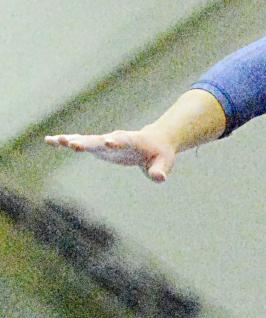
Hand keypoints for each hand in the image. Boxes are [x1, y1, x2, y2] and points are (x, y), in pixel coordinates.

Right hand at [44, 127, 176, 183]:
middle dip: (88, 142)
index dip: (117, 142)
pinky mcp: (98, 147)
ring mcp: (105, 142)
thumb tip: (160, 178)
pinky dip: (66, 141)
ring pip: (87, 139)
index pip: (125, 140)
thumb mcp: (164, 162)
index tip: (108, 142)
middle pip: (100, 140)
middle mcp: (116, 139)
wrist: (155, 140)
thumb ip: (160, 170)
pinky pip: (80, 142)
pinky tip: (50, 141)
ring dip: (71, 140)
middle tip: (73, 144)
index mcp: (134, 141)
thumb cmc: (161, 153)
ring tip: (55, 140)